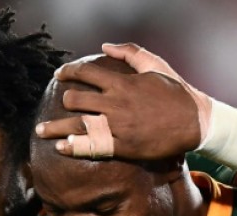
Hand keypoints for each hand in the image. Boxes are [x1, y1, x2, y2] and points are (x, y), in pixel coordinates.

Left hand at [34, 42, 209, 159]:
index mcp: (122, 82)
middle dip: (63, 100)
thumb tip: (105, 46)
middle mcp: (116, 103)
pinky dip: (74, 146)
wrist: (195, 122)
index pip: (86, 73)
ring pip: (78, 124)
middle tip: (55, 104)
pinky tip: (61, 147)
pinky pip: (92, 147)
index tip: (59, 75)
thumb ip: (130, 53)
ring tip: (40, 131)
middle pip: (76, 99)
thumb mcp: (156, 65)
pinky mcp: (123, 146)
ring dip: (55, 127)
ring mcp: (117, 126)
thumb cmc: (176, 92)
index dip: (68, 72)